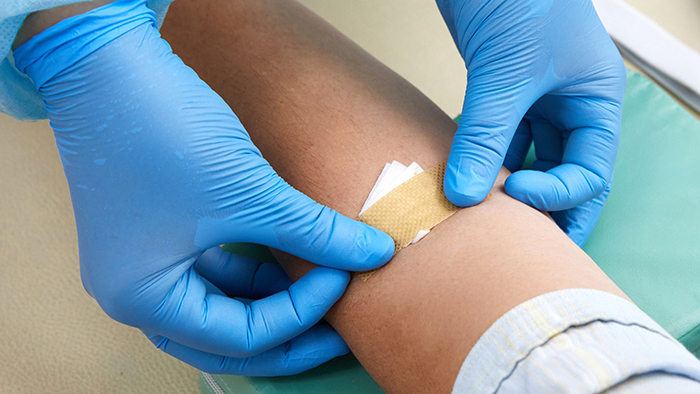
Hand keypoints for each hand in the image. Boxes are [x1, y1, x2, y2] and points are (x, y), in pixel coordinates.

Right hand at [14, 0, 393, 375]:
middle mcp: (138, 292)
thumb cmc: (162, 131)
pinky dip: (257, 270)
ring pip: (224, 305)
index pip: (239, 337)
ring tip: (325, 287)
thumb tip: (376, 252)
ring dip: (275, 299)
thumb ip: (317, 232)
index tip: (346, 275)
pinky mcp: (162, 233)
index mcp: (143, 300)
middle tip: (342, 326)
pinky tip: (295, 259)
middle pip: (227, 337)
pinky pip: (218, 270)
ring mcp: (148, 262)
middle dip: (289, 332)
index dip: (301, 313)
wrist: (110, 63)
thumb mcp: (248, 193)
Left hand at [436, 0, 625, 244]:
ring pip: (529, 158)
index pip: (590, 171)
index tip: (513, 195)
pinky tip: (467, 178)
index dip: (557, 195)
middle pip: (565, 173)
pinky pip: (498, 138)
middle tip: (520, 247)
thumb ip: (485, 135)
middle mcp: (569, 105)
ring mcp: (535, 100)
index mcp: (594, 101)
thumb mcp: (506, 73)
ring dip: (508, 186)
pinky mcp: (502, 92)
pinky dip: (484, 159)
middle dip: (544, 210)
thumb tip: (463, 193)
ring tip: (486, 217)